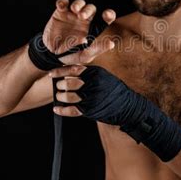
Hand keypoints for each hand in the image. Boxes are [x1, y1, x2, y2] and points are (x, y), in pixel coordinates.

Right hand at [43, 0, 115, 61]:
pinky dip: (62, 2)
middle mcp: (85, 20)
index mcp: (93, 28)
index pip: (105, 19)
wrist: (51, 53)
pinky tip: (61, 6)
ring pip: (79, 3)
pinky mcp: (60, 12)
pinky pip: (63, 3)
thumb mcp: (84, 56)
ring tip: (74, 9)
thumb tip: (111, 44)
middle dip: (88, 10)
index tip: (107, 15)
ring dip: (78, 4)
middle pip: (91, 9)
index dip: (109, 14)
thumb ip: (97, 49)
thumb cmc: (71, 55)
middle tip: (82, 16)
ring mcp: (72, 15)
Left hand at [48, 64, 180, 161]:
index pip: (74, 69)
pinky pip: (72, 110)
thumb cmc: (115, 91)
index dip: (60, 70)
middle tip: (57, 85)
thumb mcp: (104, 76)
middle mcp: (92, 84)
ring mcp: (91, 98)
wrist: (128, 106)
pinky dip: (62, 110)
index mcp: (96, 73)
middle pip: (69, 82)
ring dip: (61, 96)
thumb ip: (90, 74)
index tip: (52, 72)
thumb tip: (73, 72)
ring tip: (58, 96)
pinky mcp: (90, 110)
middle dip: (60, 83)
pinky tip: (56, 109)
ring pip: (69, 96)